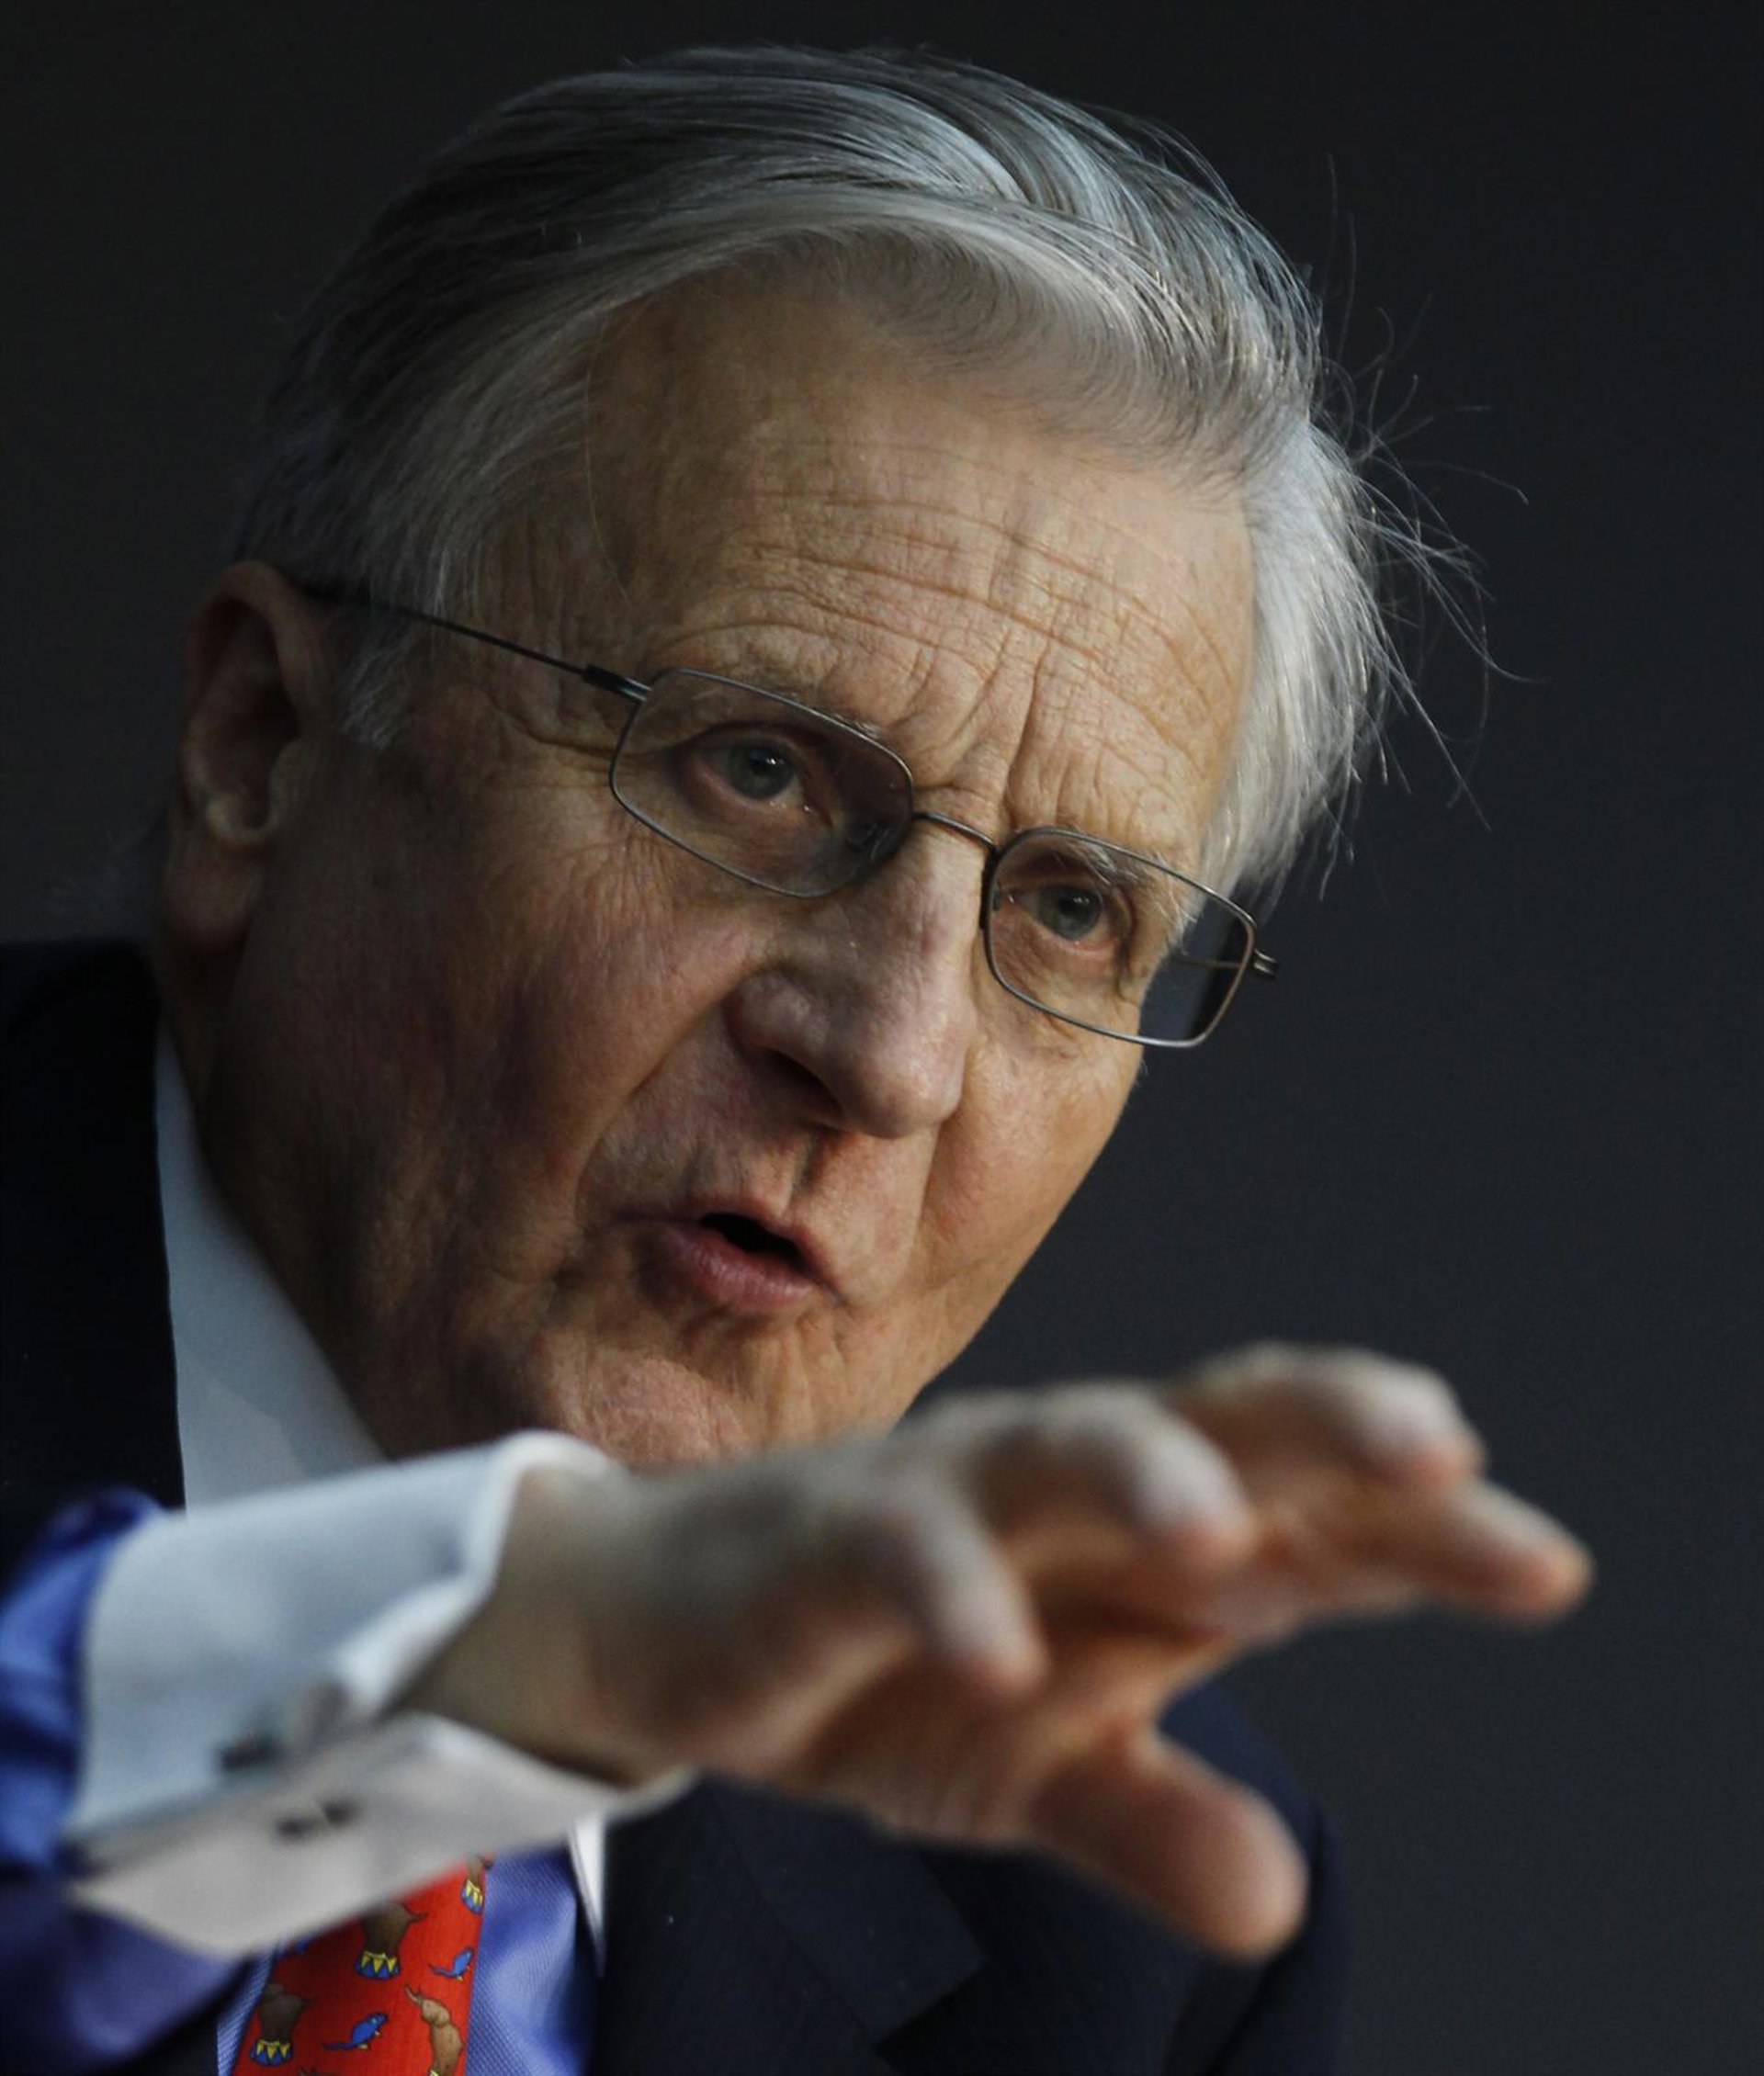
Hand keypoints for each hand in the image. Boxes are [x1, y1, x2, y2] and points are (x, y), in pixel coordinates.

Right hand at [404, 1345, 1590, 1955]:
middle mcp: (1063, 1488)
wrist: (667, 1625)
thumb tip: (1281, 1903)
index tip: (1542, 1563)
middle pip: (1212, 1421)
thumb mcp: (1035, 1768)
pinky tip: (1000, 1656)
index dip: (1423, 1526)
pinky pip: (899, 1548)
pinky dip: (950, 1592)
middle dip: (1325, 1425)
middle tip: (1439, 1446)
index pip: (1304, 1511)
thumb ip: (1151, 1816)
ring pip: (1059, 1447)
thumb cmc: (880, 1668)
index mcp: (1138, 1537)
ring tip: (1228, 1541)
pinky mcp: (829, 1535)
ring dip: (1145, 1477)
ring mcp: (949, 1495)